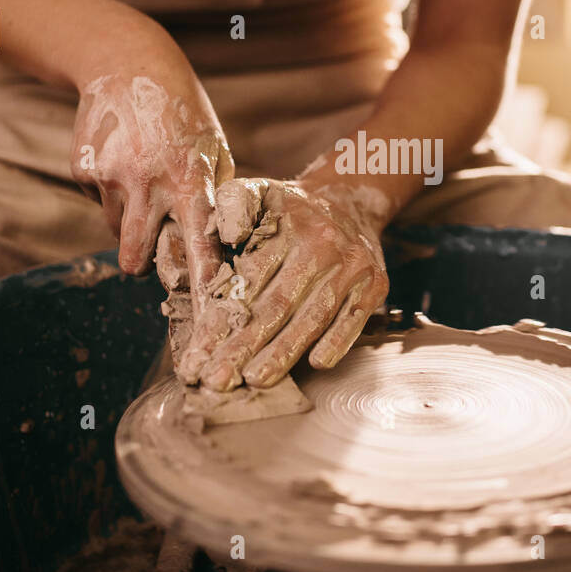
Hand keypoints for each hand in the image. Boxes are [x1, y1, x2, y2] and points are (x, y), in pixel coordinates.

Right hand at [70, 66, 233, 316]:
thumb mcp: (213, 150)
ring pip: (116, 230)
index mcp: (192, 181)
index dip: (203, 287)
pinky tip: (121, 157)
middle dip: (141, 263)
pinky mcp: (84, 170)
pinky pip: (98, 202)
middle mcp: (150, 183)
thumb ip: (215, 199)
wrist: (128, 63)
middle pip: (135, 258)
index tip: (209, 322)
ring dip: (128, 221)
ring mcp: (112, 177)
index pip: (200, 248)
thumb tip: (219, 253)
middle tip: (151, 247)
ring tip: (142, 178)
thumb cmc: (184, 115)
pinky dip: (110, 191)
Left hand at [177, 177, 392, 389]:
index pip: (246, 280)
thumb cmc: (289, 211)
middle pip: (276, 304)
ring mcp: (350, 266)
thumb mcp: (258, 191)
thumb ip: (232, 206)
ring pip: (313, 316)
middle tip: (216, 380)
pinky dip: (338, 341)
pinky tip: (316, 364)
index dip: (218, 320)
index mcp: (284, 226)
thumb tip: (227, 236)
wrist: (350, 200)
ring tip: (256, 380)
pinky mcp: (375, 283)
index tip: (195, 356)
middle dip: (243, 346)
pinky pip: (355, 317)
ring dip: (284, 352)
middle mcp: (320, 245)